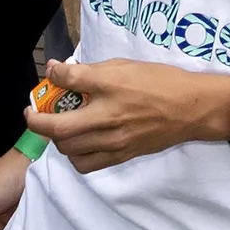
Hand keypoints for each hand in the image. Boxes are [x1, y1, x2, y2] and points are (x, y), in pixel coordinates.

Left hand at [25, 59, 228, 172]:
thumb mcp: (123, 66)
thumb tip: (58, 69)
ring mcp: (114, 142)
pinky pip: (86, 164)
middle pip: (58, 128)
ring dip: (57, 139)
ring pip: (69, 150)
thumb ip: (89, 70)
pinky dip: (76, 155)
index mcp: (110, 87)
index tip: (47, 77)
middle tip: (38, 113)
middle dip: (39, 121)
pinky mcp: (121, 156)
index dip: (51, 78)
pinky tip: (80, 143)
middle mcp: (108, 118)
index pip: (69, 82)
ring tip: (61, 128)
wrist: (191, 109)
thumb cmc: (159, 81)